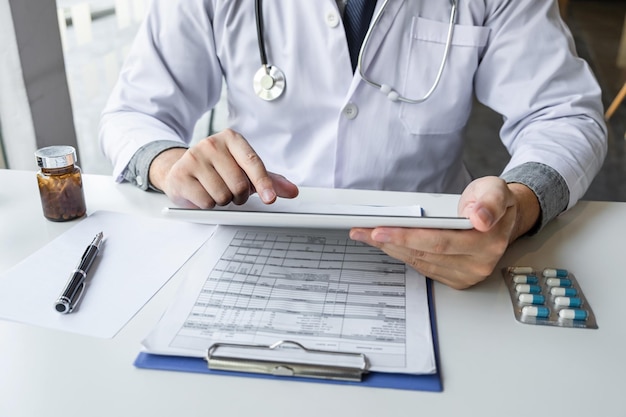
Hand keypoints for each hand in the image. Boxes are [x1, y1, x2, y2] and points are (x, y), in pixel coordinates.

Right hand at [148, 129, 298, 207]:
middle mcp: (212, 144)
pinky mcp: (181, 175)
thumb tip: (292, 191)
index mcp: (232, 139)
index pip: (253, 162)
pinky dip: (208, 205)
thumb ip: (269, 180)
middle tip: (233, 193)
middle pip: (239, 184)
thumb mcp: (244, 171)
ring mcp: (194, 157)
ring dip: (223, 201)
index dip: (263, 183)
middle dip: (239, 196)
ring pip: (222, 195)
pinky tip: (202, 194)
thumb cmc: (218, 170)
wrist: (181, 169)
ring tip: (215, 191)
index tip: (270, 199)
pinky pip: (205, 202)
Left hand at [349, 177, 539, 288]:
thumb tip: (478, 217)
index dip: (407, 237)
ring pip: (419, 262)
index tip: (381, 230)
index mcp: (487, 242)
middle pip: (424, 254)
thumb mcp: (496, 189)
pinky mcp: (455, 279)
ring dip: (390, 249)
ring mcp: (466, 274)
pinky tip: (386, 244)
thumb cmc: (492, 201)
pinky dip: (401, 254)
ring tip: (366, 234)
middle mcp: (477, 263)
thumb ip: (490, 200)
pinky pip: (422, 267)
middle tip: (363, 231)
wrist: (502, 219)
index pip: (439, 241)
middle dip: (389, 242)